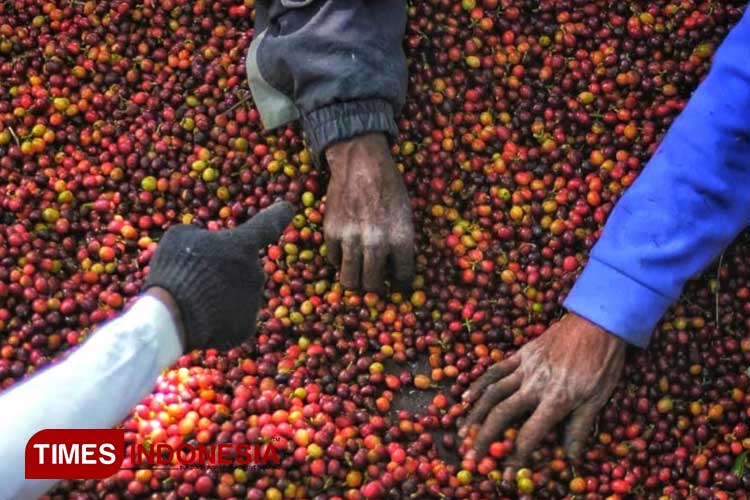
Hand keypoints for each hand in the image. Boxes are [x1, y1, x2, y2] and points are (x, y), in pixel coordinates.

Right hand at [145, 201, 292, 350]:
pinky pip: (234, 319)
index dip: (278, 214)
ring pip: (239, 295)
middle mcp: (256, 272)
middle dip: (225, 272)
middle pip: (243, 268)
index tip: (288, 207)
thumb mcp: (180, 237)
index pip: (268, 224)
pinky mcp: (247, 327)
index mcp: (243, 245)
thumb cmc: (174, 269)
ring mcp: (254, 301)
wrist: (171, 317)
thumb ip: (201, 236)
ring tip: (193, 301)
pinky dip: (218, 320)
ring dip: (221, 296)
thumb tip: (207, 245)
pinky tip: (200, 319)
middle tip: (197, 279)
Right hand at [323, 133, 413, 292]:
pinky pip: (334, 260)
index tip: (396, 280)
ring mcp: (351, 239)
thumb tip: (394, 268)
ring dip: (355, 279)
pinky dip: (339, 258)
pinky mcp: (331, 233)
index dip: (400, 282)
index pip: (403, 277)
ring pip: (350, 280)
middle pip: (372, 285)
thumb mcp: (405, 214)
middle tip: (375, 278)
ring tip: (358, 272)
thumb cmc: (389, 186)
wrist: (361, 161)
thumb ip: (400, 242)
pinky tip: (346, 249)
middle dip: (375, 285)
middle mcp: (376, 243)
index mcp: (400, 238)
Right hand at [459, 313, 625, 477]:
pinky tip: (466, 397)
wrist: (598, 324)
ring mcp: (525, 367)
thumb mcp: (597, 399)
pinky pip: (495, 370)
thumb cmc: (602, 364)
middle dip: (484, 438)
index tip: (505, 475)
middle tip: (471, 457)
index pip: (530, 434)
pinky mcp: (521, 354)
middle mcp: (535, 384)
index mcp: (556, 399)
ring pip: (492, 392)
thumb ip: (579, 428)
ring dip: (475, 413)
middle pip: (502, 414)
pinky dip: (479, 384)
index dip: (516, 457)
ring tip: (462, 432)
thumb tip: (570, 458)